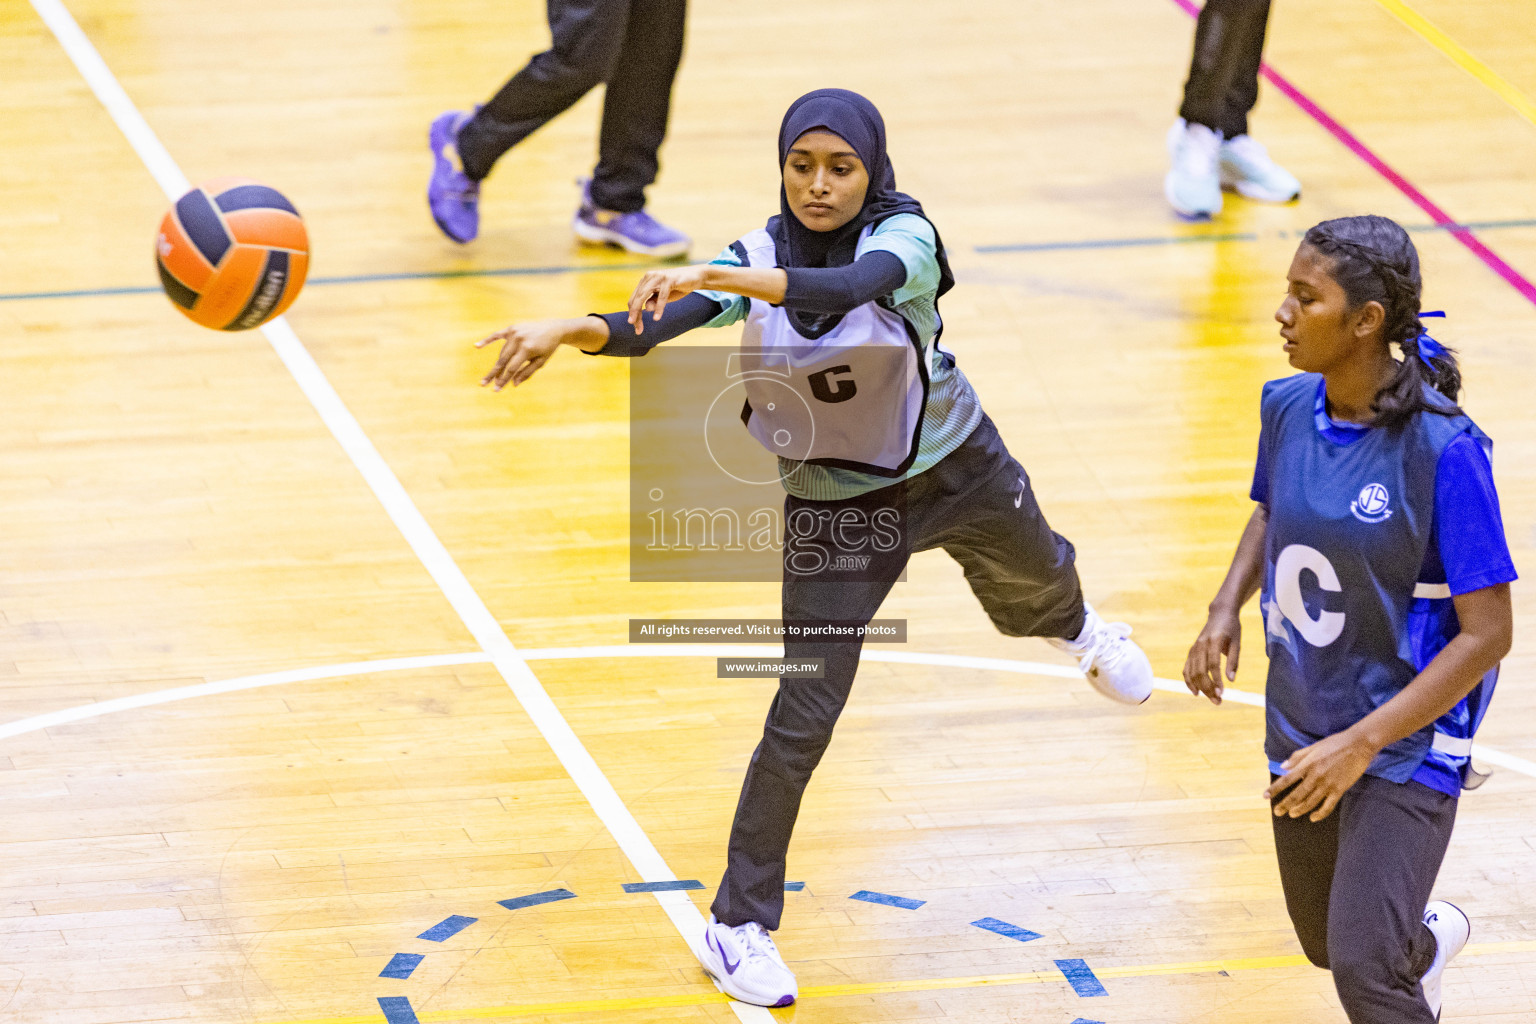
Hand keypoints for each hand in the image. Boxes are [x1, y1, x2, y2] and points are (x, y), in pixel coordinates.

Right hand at [475, 319, 569, 389]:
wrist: (553, 329)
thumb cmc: (548, 348)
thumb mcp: (541, 362)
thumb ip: (527, 373)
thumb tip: (514, 384)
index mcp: (527, 349)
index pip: (512, 368)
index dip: (504, 380)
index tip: (497, 389)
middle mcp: (518, 340)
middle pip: (503, 361)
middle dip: (494, 374)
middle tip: (484, 384)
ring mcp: (514, 333)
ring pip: (502, 352)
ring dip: (499, 364)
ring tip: (493, 376)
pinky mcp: (512, 328)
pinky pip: (497, 335)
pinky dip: (487, 340)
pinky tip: (476, 346)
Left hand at [627, 265, 710, 332]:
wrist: (696, 276)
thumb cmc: (678, 287)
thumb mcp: (664, 297)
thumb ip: (654, 301)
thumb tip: (646, 308)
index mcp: (646, 280)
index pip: (634, 298)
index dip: (633, 313)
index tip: (635, 327)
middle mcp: (649, 276)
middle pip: (636, 298)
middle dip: (635, 315)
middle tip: (637, 330)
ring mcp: (658, 276)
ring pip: (644, 295)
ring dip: (640, 312)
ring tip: (639, 326)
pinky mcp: (669, 279)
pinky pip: (661, 296)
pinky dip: (658, 308)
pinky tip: (656, 318)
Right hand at [1183, 607, 1240, 704]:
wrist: (1220, 614)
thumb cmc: (1232, 629)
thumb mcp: (1237, 643)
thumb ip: (1233, 661)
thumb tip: (1231, 680)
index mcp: (1213, 641)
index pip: (1212, 664)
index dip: (1216, 679)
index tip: (1222, 692)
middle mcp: (1200, 644)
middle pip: (1200, 670)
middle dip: (1208, 688)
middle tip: (1218, 701)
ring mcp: (1194, 648)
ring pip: (1192, 672)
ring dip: (1200, 688)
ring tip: (1211, 699)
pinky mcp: (1191, 651)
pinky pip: (1186, 669)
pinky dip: (1189, 681)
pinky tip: (1196, 692)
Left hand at [1264, 729, 1378, 821]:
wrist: (1358, 745)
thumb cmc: (1334, 743)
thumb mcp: (1312, 747)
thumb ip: (1296, 758)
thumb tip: (1282, 767)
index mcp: (1307, 764)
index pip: (1286, 780)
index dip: (1275, 789)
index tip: (1265, 796)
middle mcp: (1315, 776)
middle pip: (1297, 794)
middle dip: (1285, 804)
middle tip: (1277, 812)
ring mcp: (1328, 784)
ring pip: (1310, 802)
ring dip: (1300, 810)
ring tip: (1292, 814)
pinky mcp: (1340, 789)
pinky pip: (1328, 805)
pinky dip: (1320, 813)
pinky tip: (1313, 817)